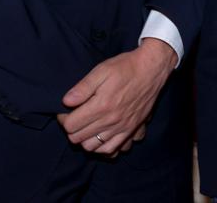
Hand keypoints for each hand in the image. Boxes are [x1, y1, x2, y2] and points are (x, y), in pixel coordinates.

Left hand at [56, 39, 175, 154]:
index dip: (64, 118)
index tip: (67, 111)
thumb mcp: (101, 70)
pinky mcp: (131, 129)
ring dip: (85, 139)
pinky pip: (112, 150)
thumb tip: (66, 102)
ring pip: (93, 147)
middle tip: (76, 117)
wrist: (152, 69)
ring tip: (87, 126)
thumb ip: (82, 88)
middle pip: (78, 139)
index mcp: (101, 106)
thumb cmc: (125, 67)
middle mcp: (110, 121)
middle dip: (72, 129)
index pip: (70, 125)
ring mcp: (122, 127)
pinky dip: (102, 147)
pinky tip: (101, 136)